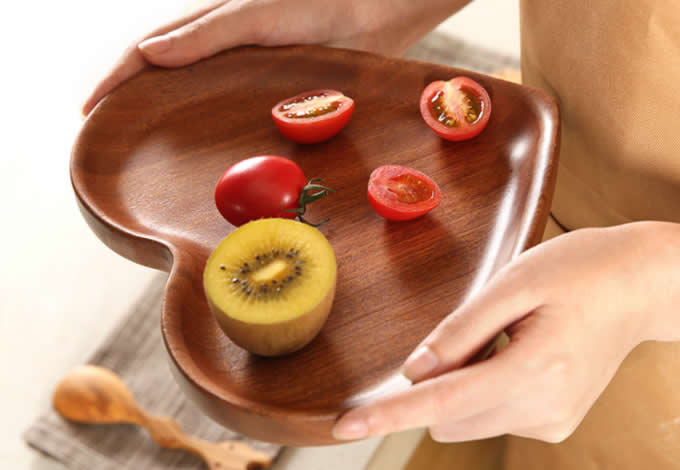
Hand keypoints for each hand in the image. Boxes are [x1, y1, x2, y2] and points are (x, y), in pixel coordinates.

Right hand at [82, 0, 466, 114]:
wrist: (374, 15)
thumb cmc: (319, 6)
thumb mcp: (257, 15)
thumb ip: (206, 34)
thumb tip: (147, 54)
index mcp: (209, 24)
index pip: (147, 50)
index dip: (115, 78)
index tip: (87, 109)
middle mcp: (220, 46)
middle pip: (160, 71)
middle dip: (128, 97)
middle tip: (105, 132)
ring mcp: (243, 67)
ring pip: (190, 91)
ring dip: (161, 113)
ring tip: (139, 142)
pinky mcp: (268, 86)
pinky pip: (224, 105)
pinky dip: (202, 122)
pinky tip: (197, 142)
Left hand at [332, 222, 679, 442]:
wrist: (640, 285)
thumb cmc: (580, 271)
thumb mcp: (514, 283)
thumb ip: (460, 330)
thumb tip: (414, 371)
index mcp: (534, 370)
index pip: (443, 402)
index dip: (389, 414)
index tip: (346, 425)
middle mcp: (544, 409)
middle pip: (448, 416)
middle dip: (437, 382)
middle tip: (472, 329)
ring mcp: (552, 421)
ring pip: (466, 419)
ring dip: (462, 383)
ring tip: (505, 335)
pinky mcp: (554, 421)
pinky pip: (492, 413)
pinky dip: (484, 386)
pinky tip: (517, 349)